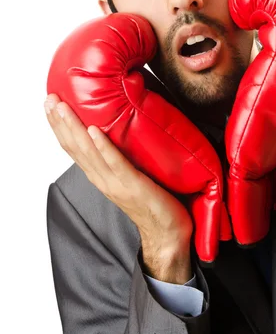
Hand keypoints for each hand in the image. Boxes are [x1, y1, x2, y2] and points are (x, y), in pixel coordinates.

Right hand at [44, 94, 193, 281]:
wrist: (167, 234)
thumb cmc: (153, 203)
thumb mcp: (130, 177)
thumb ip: (119, 160)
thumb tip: (119, 133)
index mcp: (100, 176)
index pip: (73, 148)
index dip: (59, 127)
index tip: (50, 104)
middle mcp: (102, 179)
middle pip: (75, 148)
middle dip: (61, 122)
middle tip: (49, 99)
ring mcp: (115, 183)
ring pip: (88, 153)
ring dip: (74, 128)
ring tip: (63, 108)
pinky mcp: (133, 185)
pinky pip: (115, 163)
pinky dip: (103, 147)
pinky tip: (93, 131)